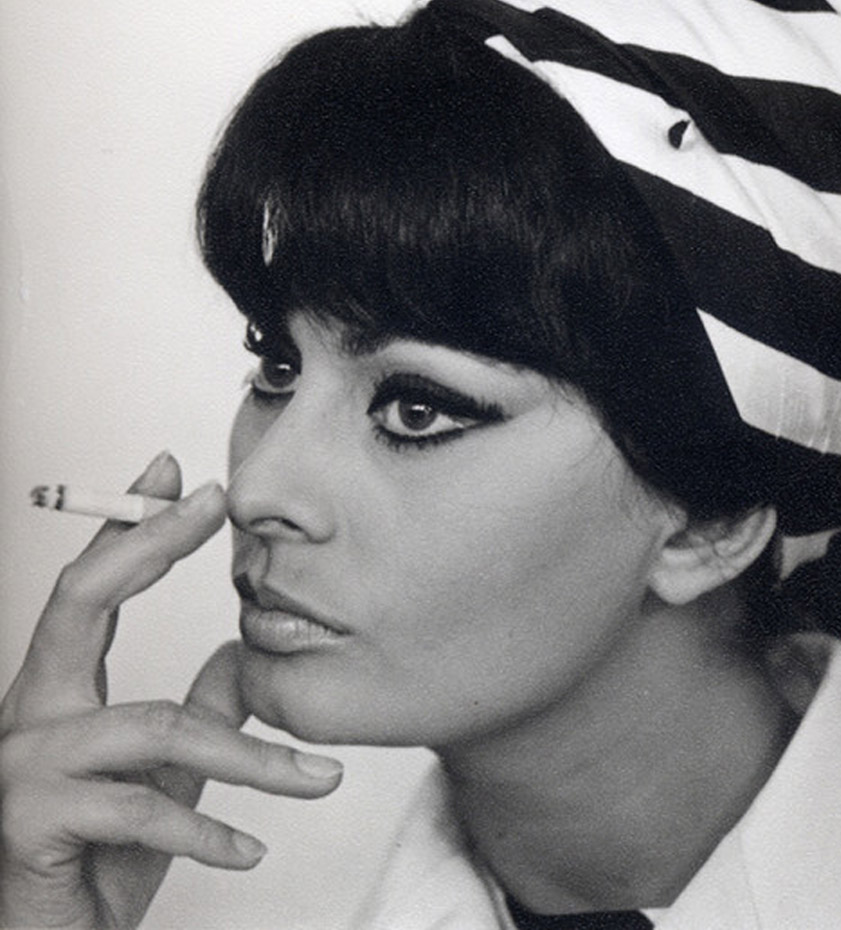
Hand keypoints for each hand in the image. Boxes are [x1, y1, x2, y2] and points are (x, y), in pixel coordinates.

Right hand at [0, 453, 343, 928]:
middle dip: (148, 544)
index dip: (127, 525)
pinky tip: (253, 849)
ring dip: (253, 758)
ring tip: (320, 781)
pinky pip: (140, 810)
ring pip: (156, 726)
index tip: (172, 472)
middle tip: (211, 504)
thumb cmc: (99, 858)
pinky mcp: (29, 821)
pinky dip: (208, 831)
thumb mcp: (164, 777)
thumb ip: (198, 712)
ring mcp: (22, 765)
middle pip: (81, 601)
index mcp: (60, 691)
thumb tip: (240, 653)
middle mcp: (30, 713)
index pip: (90, 588)